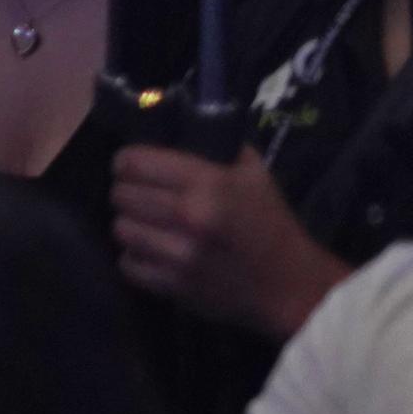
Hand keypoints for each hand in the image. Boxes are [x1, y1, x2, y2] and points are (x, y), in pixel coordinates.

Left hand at [112, 144, 350, 337]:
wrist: (291, 285)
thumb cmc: (271, 223)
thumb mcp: (254, 173)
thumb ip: (215, 146)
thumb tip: (176, 127)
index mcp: (206, 185)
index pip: (134, 162)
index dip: (127, 160)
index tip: (131, 164)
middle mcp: (186, 217)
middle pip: (121, 195)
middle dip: (127, 190)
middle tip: (140, 193)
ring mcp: (178, 256)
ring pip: (120, 229)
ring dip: (130, 223)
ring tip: (145, 222)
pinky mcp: (174, 286)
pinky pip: (128, 265)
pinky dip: (135, 257)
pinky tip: (152, 251)